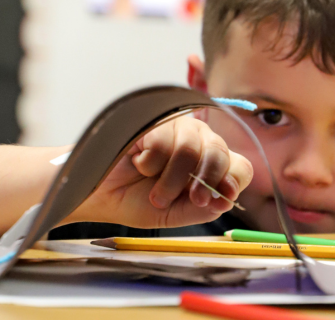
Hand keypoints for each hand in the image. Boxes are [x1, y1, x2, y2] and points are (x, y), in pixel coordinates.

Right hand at [68, 116, 252, 228]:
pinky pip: (164, 142)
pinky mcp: (154, 120)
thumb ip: (200, 210)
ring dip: (171, 179)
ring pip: (192, 148)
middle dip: (206, 181)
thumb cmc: (133, 199)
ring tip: (155, 192)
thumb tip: (225, 201)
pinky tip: (138, 163)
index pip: (240, 166)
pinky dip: (151, 163)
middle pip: (221, 152)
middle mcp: (199, 142)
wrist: (95, 193)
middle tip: (190, 199)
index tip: (221, 198)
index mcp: (208, 166)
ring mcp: (177, 128)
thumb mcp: (172, 214)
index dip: (234, 180)